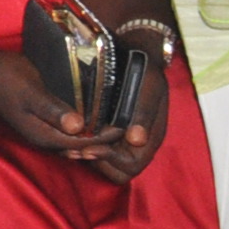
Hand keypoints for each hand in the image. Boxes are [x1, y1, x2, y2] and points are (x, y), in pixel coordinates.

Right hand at [0, 40, 135, 168]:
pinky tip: (104, 123)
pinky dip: (90, 133)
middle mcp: (47, 140)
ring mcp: (47, 135)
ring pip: (80, 145)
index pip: (83, 145)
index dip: (105, 138)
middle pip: (84, 149)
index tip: (126, 127)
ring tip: (123, 129)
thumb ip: (53, 110)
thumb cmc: (10, 79)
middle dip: (107, 143)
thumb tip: (77, 127)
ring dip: (101, 139)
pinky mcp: (49, 126)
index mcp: (44, 136)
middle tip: (131, 132)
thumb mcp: (31, 93)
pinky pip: (74, 136)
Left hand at [82, 57, 165, 182]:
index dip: (111, 161)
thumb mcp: (148, 87)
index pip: (133, 165)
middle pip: (121, 172)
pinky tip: (78, 136)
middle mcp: (140, 143)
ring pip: (110, 167)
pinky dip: (90, 149)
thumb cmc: (144, 71)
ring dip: (94, 159)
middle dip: (101, 163)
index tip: (89, 147)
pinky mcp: (114, 134)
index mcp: (152, 136)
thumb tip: (137, 139)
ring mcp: (127, 140)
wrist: (137, 55)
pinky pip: (103, 154)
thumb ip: (144, 113)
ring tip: (76, 144)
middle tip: (79, 149)